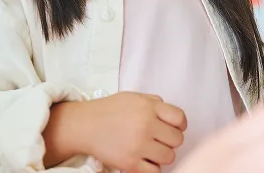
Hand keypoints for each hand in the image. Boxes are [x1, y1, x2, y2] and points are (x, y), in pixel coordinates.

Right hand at [44, 92, 185, 172]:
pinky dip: (151, 168)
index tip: (173, 128)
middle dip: (169, 140)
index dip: (180, 125)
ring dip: (161, 155)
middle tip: (157, 140)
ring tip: (148, 150)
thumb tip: (176, 119)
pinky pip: (155, 172)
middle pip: (177, 140)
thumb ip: (155, 103)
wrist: (84, 125)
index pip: (180, 118)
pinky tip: (143, 160)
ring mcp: (137, 145)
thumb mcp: (133, 97)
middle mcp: (145, 125)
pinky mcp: (129, 163)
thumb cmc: (109, 111)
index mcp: (147, 107)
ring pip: (169, 157)